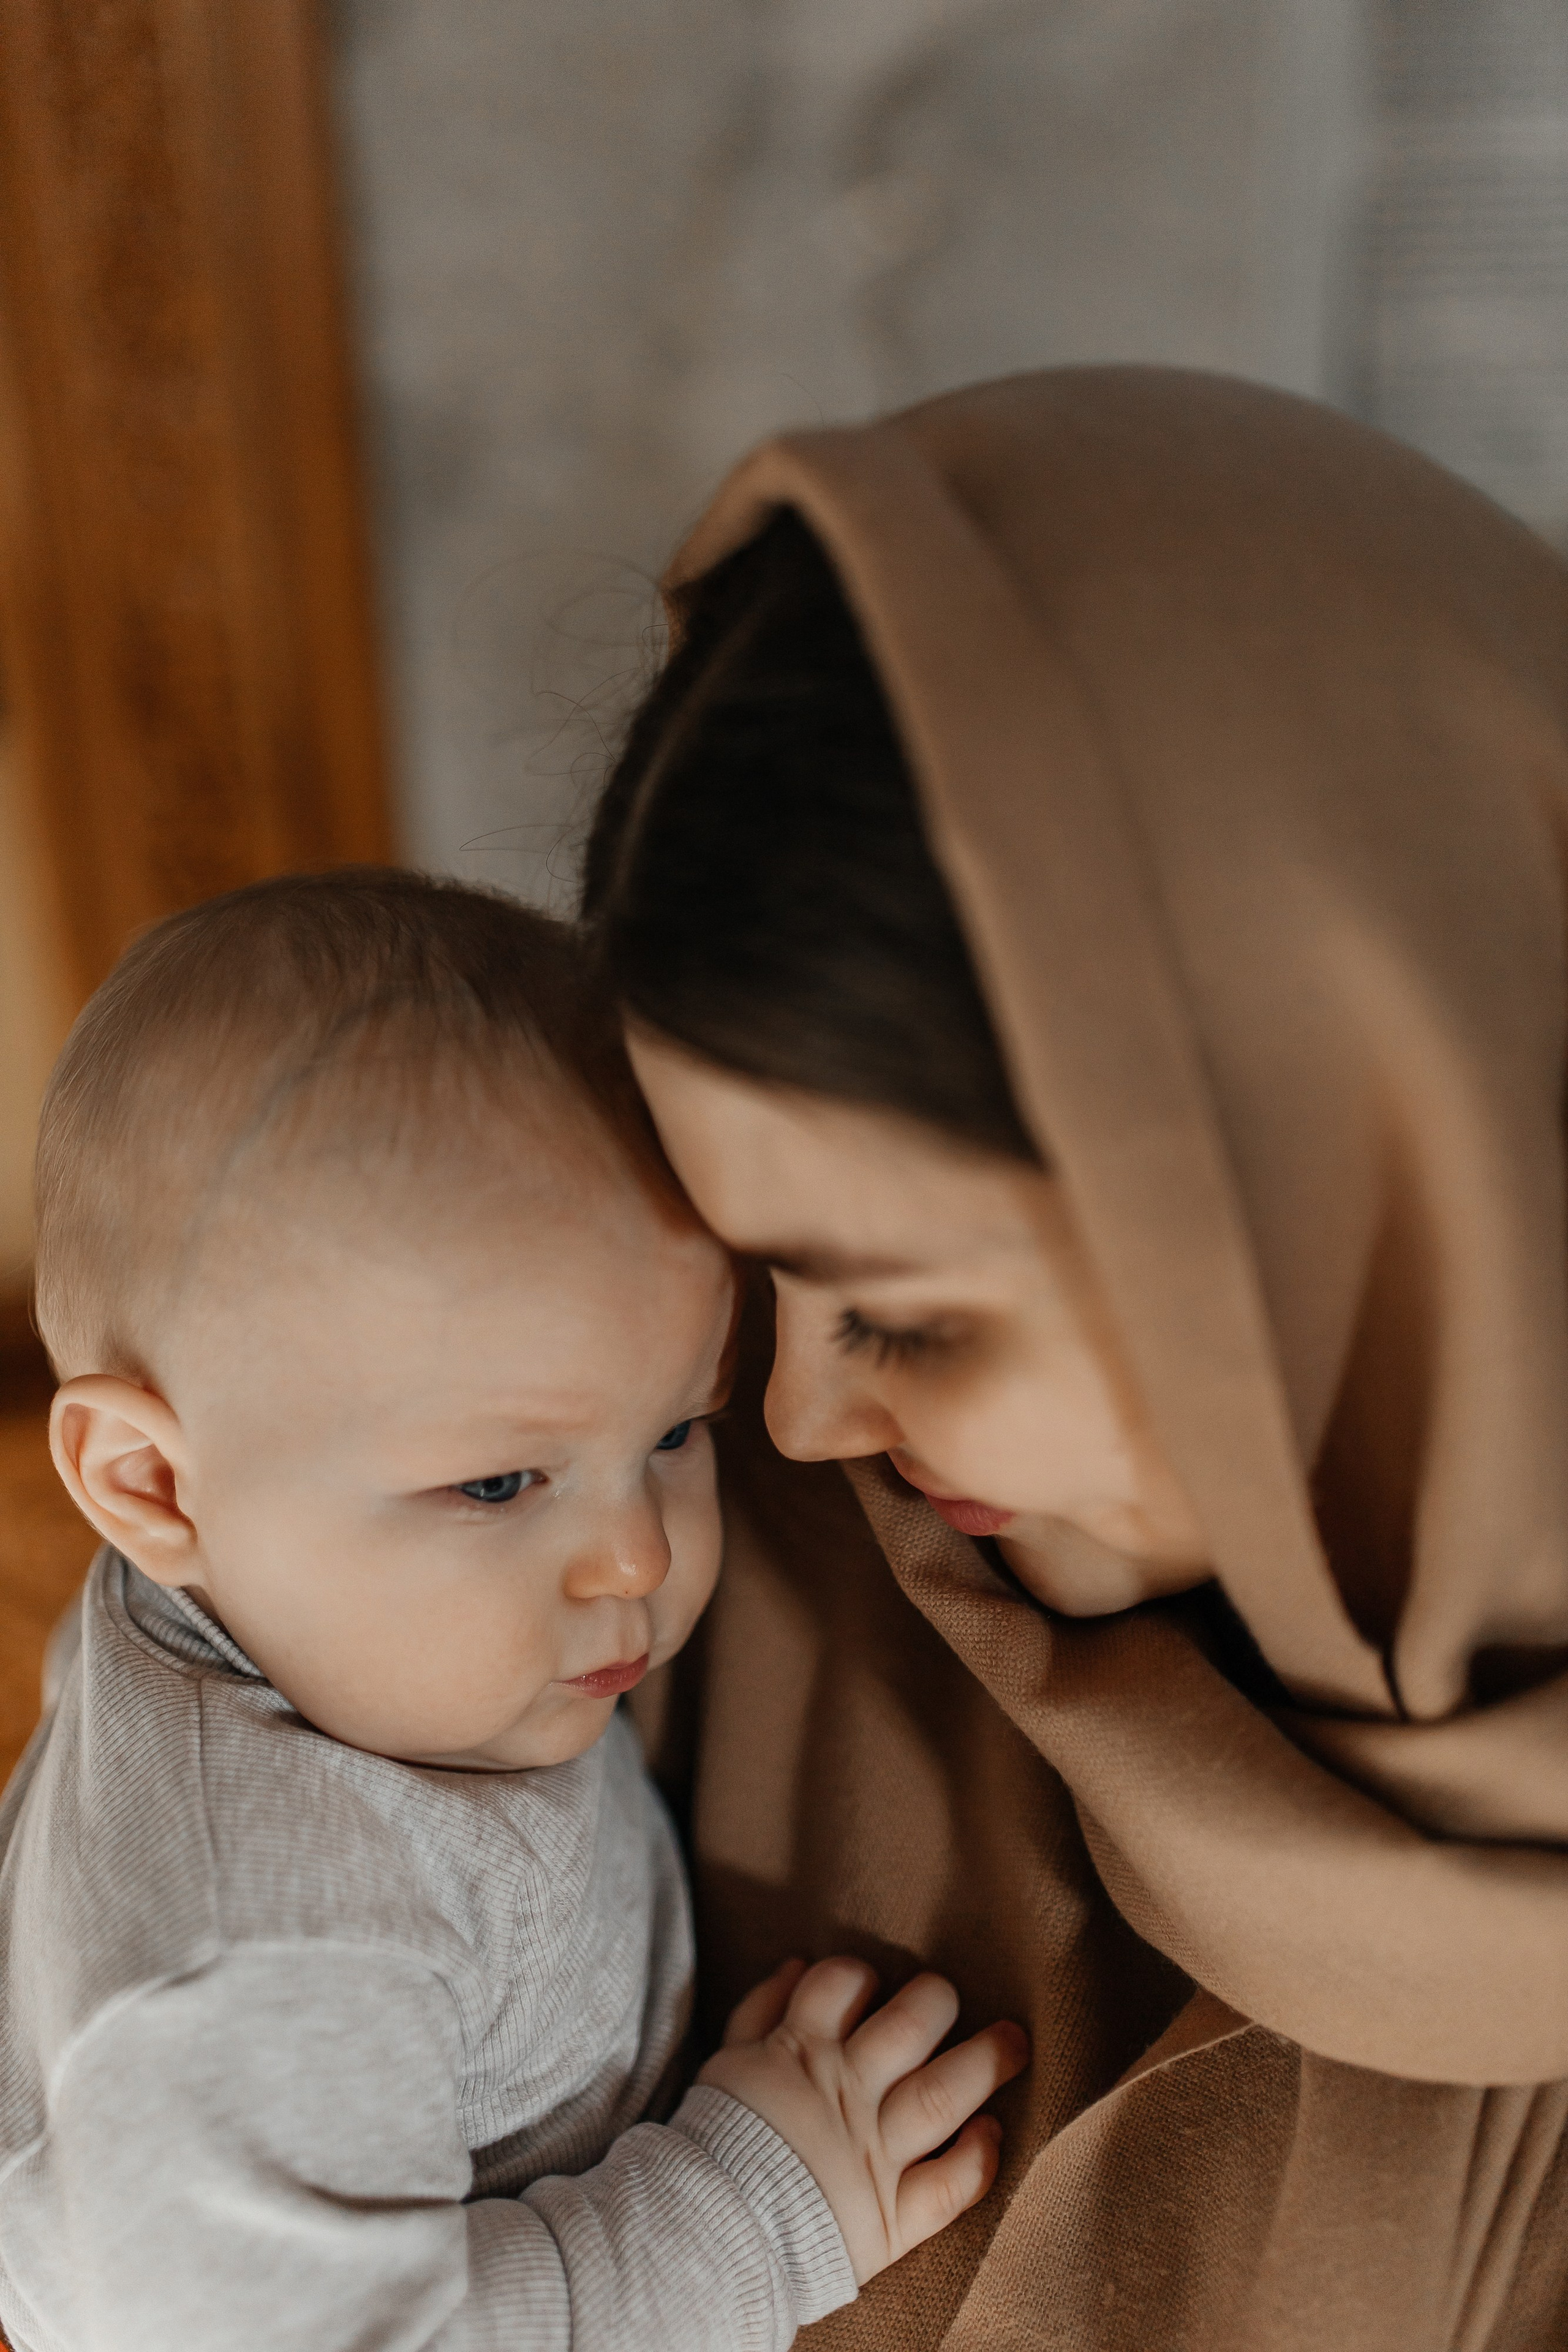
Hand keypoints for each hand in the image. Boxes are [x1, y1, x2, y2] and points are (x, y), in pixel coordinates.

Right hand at [697, 1956, 1027, 2284]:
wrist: (703, 2237)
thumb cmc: (715, 2142)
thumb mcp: (727, 2062)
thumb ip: (761, 2009)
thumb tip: (800, 1962)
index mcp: (799, 2052)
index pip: (840, 1983)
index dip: (861, 1974)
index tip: (871, 1983)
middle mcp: (844, 2094)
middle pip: (909, 2026)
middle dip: (937, 2000)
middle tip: (947, 1998)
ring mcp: (874, 2154)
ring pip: (942, 2095)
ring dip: (985, 2063)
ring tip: (1014, 2043)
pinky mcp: (892, 2217)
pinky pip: (948, 2185)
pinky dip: (977, 2158)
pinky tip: (991, 2133)